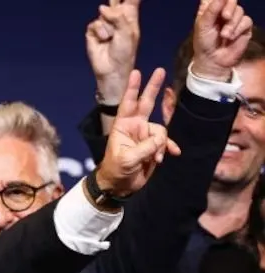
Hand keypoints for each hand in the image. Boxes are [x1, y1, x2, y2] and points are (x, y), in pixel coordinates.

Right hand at [85, 0, 140, 103]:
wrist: (111, 69)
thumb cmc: (124, 52)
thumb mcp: (128, 32)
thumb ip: (117, 16)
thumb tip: (101, 8)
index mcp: (130, 16)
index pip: (131, 0)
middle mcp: (116, 18)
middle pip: (115, 1)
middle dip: (114, 1)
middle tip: (115, 9)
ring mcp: (104, 24)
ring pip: (103, 14)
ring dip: (109, 27)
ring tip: (111, 38)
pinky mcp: (93, 31)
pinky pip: (95, 24)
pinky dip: (100, 32)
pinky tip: (104, 40)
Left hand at [96, 68, 181, 195]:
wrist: (120, 186)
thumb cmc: (116, 170)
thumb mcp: (128, 159)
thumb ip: (146, 147)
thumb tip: (161, 139)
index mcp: (123, 126)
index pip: (128, 103)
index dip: (132, 88)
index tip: (136, 72)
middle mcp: (135, 127)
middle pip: (146, 103)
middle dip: (152, 87)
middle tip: (159, 70)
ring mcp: (145, 136)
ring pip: (161, 131)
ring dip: (161, 144)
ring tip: (155, 158)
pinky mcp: (153, 146)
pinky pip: (165, 142)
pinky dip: (169, 148)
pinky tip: (173, 153)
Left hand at [191, 0, 253, 79]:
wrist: (213, 61)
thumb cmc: (204, 44)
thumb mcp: (203, 26)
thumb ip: (211, 10)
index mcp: (209, 9)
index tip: (219, 1)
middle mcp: (222, 12)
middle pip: (231, 0)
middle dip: (229, 6)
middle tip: (225, 16)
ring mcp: (234, 19)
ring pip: (239, 11)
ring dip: (232, 24)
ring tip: (224, 36)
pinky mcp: (243, 27)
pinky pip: (246, 21)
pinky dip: (238, 29)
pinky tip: (230, 38)